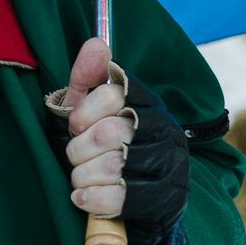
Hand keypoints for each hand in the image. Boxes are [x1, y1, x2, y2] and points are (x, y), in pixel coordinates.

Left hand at [46, 37, 189, 244]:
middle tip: (75, 155)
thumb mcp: (91, 110)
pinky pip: (121, 197)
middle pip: (110, 133)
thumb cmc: (106, 148)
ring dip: (83, 174)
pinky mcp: (165, 200)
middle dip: (79, 148)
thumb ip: (88, 78)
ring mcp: (170, 168)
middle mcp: (167, 133)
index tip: (75, 123)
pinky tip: (81, 197)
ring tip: (80, 176)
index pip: (115, 94)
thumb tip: (95, 43)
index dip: (86, 109)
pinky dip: (92, 198)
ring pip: (113, 166)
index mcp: (149, 105)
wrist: (141, 202)